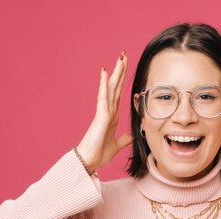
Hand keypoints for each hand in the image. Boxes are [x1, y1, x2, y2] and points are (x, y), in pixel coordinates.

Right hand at [76, 51, 132, 168]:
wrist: (89, 162)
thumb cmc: (99, 154)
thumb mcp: (117, 145)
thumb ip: (124, 139)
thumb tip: (131, 134)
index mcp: (112, 116)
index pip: (118, 94)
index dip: (122, 80)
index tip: (125, 67)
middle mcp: (108, 111)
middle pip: (115, 87)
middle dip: (120, 71)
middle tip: (124, 55)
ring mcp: (104, 112)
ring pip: (111, 88)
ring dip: (115, 73)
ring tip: (120, 58)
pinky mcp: (101, 117)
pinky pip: (103, 97)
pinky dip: (104, 85)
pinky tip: (105, 72)